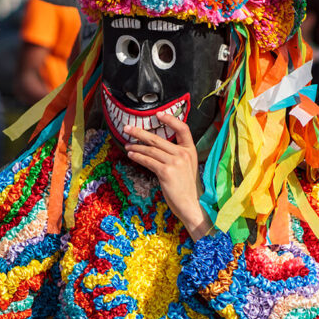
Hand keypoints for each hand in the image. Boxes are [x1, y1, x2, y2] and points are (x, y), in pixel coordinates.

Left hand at [124, 112, 211, 240]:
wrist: (191, 204)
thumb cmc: (186, 187)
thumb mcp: (187, 166)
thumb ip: (176, 155)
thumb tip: (157, 146)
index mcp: (190, 150)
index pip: (183, 128)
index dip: (170, 119)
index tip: (158, 114)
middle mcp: (183, 154)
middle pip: (158, 138)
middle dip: (140, 132)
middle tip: (128, 128)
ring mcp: (175, 162)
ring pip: (151, 149)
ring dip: (136, 147)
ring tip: (127, 145)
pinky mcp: (166, 172)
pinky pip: (148, 160)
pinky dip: (138, 156)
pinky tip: (131, 154)